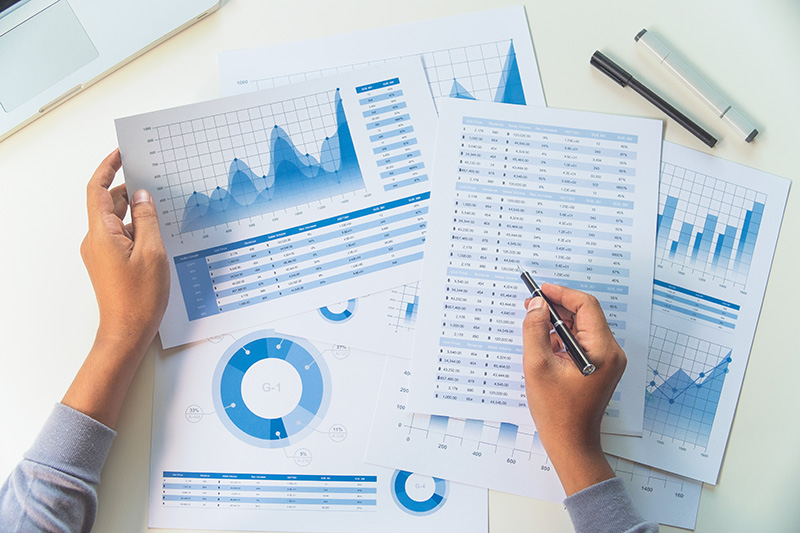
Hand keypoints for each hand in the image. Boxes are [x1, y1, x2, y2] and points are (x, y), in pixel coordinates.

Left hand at [63, 149, 168, 427]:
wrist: (127, 331)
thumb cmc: (139, 297)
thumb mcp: (152, 252)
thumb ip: (147, 219)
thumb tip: (141, 196)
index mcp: (101, 233)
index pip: (96, 190)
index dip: (107, 168)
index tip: (120, 153)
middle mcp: (95, 240)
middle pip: (107, 203)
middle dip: (127, 189)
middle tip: (151, 179)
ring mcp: (101, 252)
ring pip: (116, 220)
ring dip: (134, 211)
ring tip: (159, 208)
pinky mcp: (109, 263)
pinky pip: (120, 236)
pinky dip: (136, 228)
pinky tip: (155, 231)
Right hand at [522, 284, 625, 494]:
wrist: (571, 443)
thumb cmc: (557, 411)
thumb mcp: (538, 365)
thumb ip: (535, 330)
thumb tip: (536, 306)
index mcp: (602, 350)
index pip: (586, 306)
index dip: (561, 294)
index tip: (540, 291)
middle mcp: (611, 352)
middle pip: (585, 315)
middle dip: (557, 308)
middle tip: (531, 306)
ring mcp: (607, 360)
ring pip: (581, 328)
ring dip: (558, 324)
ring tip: (533, 326)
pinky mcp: (599, 367)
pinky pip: (580, 342)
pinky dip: (562, 338)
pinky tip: (544, 345)